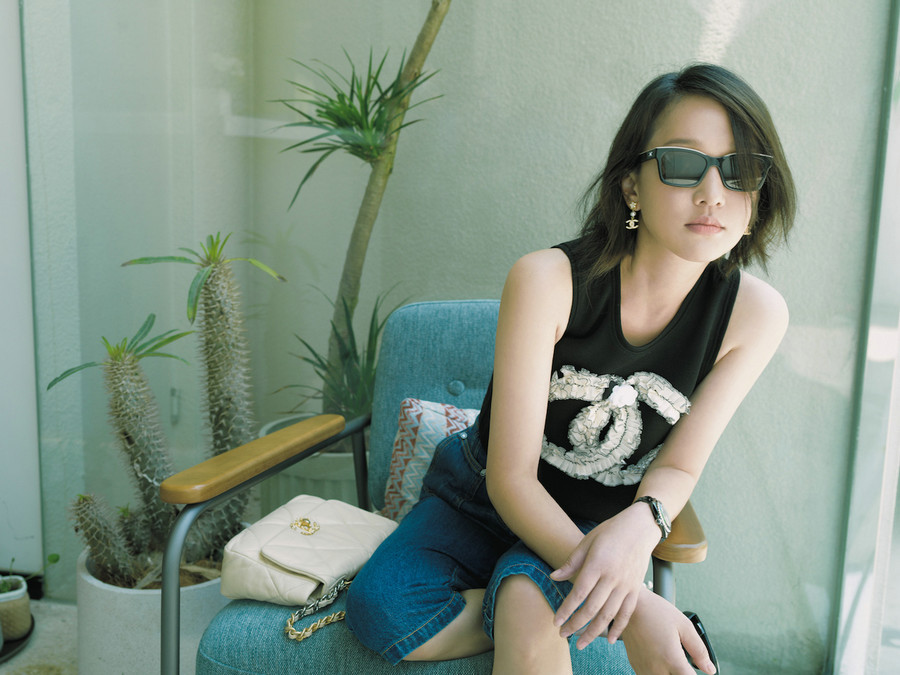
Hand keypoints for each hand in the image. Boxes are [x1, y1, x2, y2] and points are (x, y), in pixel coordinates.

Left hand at [550, 504, 660, 646]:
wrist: (641, 527)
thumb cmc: (610, 532)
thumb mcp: (587, 542)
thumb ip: (571, 562)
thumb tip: (554, 577)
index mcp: (597, 564)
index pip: (579, 593)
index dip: (566, 610)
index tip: (556, 621)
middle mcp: (613, 577)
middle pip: (592, 608)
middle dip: (576, 625)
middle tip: (563, 635)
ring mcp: (627, 585)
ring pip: (609, 615)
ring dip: (594, 632)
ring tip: (581, 643)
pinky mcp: (636, 589)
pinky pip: (627, 613)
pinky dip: (619, 628)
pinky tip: (610, 640)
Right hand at [622, 589, 716, 674]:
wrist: (630, 605)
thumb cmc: (656, 611)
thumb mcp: (684, 626)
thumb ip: (699, 651)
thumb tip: (709, 669)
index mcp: (671, 659)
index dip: (695, 674)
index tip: (694, 668)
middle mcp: (656, 668)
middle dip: (682, 673)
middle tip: (682, 661)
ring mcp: (644, 668)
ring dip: (669, 673)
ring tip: (669, 657)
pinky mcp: (635, 665)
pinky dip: (658, 672)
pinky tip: (660, 658)